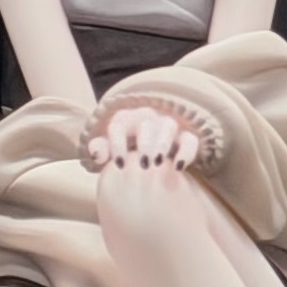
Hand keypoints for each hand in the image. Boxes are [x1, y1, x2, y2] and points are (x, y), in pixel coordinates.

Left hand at [83, 103, 200, 175]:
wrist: (148, 149)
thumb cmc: (125, 149)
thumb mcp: (110, 148)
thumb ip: (100, 149)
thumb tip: (96, 155)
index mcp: (125, 120)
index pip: (119, 126)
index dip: (118, 144)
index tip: (119, 164)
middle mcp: (147, 118)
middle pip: (146, 124)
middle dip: (145, 144)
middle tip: (143, 165)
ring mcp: (167, 125)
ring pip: (168, 126)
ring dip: (163, 144)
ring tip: (158, 164)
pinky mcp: (184, 136)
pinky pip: (189, 140)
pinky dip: (186, 152)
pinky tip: (178, 168)